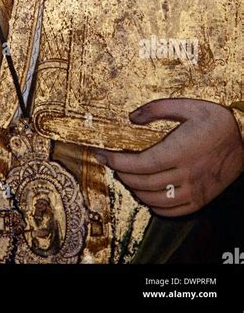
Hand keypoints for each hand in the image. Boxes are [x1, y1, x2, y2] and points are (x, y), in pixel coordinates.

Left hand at [93, 98, 243, 216]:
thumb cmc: (215, 120)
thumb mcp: (187, 105)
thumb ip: (156, 109)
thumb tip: (131, 117)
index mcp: (179, 151)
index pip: (139, 164)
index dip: (116, 161)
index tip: (102, 155)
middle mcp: (185, 174)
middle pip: (142, 182)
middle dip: (121, 173)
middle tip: (111, 162)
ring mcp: (194, 190)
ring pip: (154, 199)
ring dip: (134, 189)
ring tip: (126, 175)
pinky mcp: (201, 199)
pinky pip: (171, 211)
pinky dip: (153, 205)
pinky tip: (146, 193)